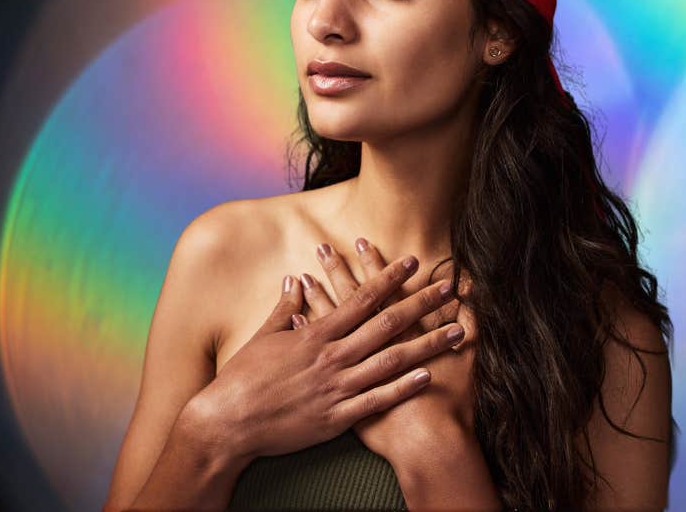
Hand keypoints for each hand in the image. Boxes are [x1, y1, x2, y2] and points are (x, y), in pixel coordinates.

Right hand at [190, 253, 461, 461]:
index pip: (361, 299)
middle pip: (386, 324)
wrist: (228, 423)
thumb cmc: (242, 379)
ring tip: (457, 331)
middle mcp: (332, 357)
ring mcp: (337, 387)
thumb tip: (294, 280)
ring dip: (427, 344)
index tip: (413, 262)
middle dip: (422, 304)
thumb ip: (284, 309)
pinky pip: (377, 400)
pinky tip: (428, 376)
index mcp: (316, 335)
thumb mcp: (262, 337)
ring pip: (391, 360)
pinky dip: (403, 388)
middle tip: (450, 288)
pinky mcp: (337, 417)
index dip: (390, 278)